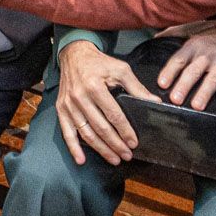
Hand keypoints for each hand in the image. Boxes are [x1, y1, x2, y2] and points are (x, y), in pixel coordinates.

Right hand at [54, 39, 155, 166]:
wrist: (74, 55)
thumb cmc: (99, 63)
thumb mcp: (121, 69)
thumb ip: (137, 87)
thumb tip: (154, 102)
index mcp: (95, 86)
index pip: (113, 114)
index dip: (125, 130)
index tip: (134, 142)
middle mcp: (80, 97)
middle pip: (100, 127)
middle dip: (116, 144)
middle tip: (127, 155)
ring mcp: (68, 105)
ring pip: (86, 133)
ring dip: (101, 149)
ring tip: (114, 159)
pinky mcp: (61, 109)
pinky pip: (67, 132)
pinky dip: (73, 148)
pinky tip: (81, 160)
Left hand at [150, 19, 215, 125]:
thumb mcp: (194, 27)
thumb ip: (174, 33)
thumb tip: (155, 39)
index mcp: (195, 45)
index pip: (179, 59)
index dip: (170, 71)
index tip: (161, 83)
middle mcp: (209, 55)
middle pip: (194, 71)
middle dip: (185, 85)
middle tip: (176, 99)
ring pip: (214, 80)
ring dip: (206, 94)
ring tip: (197, 106)